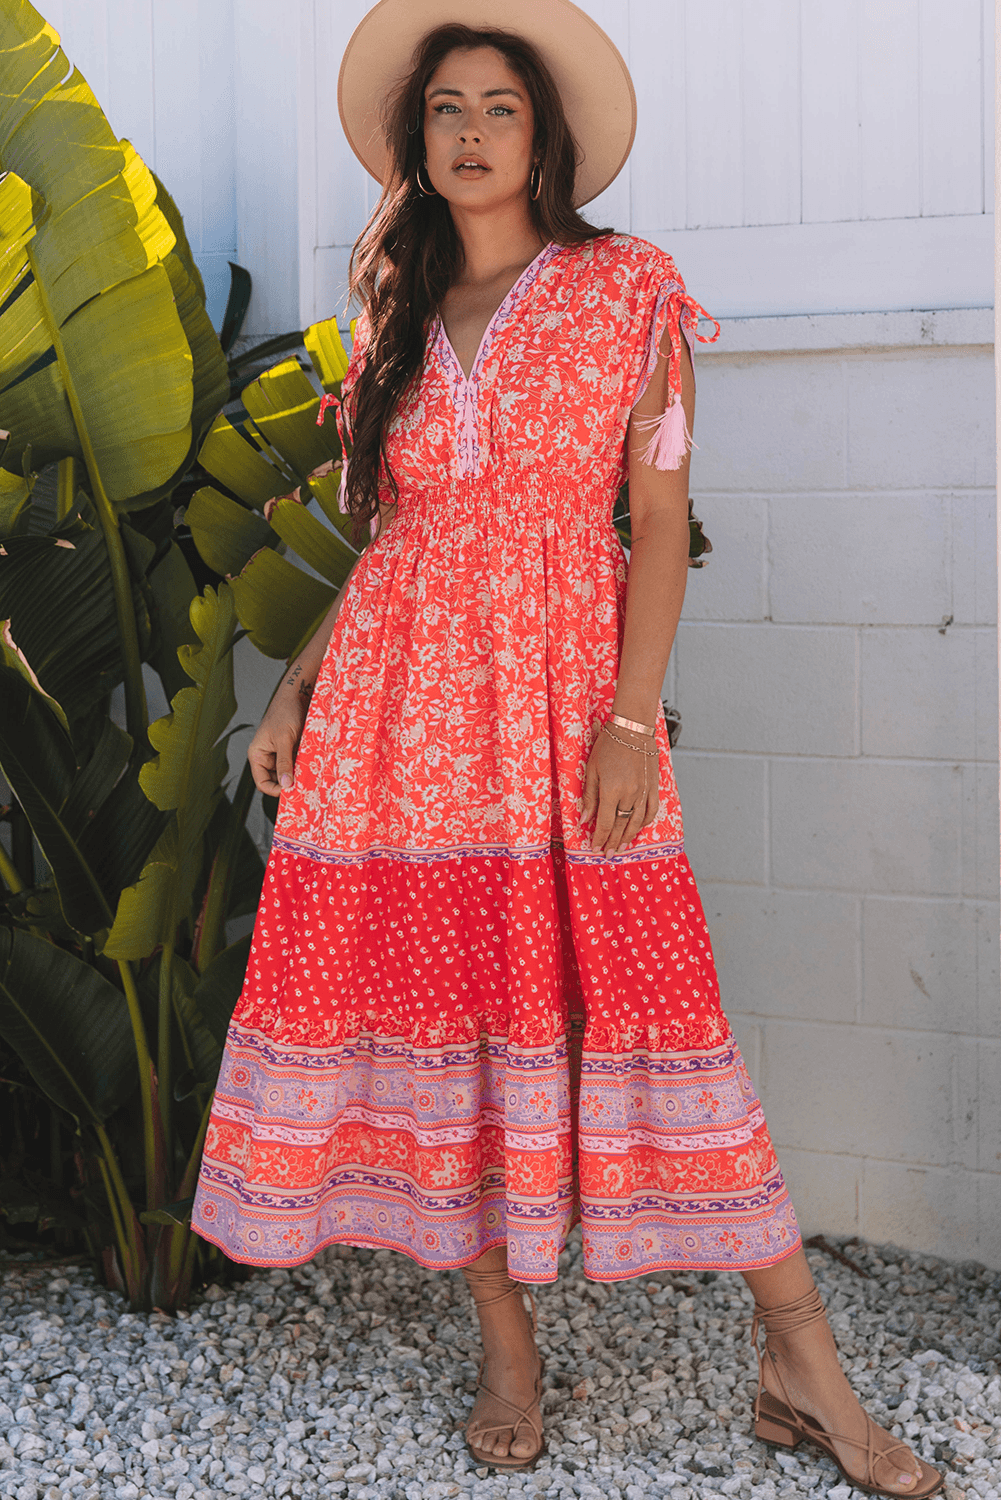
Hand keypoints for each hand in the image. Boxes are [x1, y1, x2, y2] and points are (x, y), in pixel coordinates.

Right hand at [247, 690, 310, 796]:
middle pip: (276, 780)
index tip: (291, 793)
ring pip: (289, 773)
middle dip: (289, 784)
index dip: (275, 790)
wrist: (298, 695)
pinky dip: (305, 767)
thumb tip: (286, 784)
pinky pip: (298, 764)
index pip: (262, 783)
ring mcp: (281, 754)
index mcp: (257, 755)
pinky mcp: (293, 750)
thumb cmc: (285, 712)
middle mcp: (268, 756)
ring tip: (311, 777)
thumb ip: (284, 762)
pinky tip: (314, 768)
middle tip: (304, 788)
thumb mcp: (284, 739)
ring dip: (299, 775)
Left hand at [578, 724, 658, 854]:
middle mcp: (630, 794)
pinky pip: (651, 810)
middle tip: (608, 854)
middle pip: (621, 825)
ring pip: (637, 821)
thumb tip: (585, 819)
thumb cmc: (609, 744)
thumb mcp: (592, 769)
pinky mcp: (654, 786)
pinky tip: (638, 829)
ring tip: (622, 848)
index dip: (600, 837)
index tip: (595, 848)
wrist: (632, 728)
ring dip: (628, 837)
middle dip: (613, 842)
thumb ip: (589, 796)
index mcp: (612, 790)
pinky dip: (645, 823)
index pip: (605, 822)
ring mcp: (644, 791)